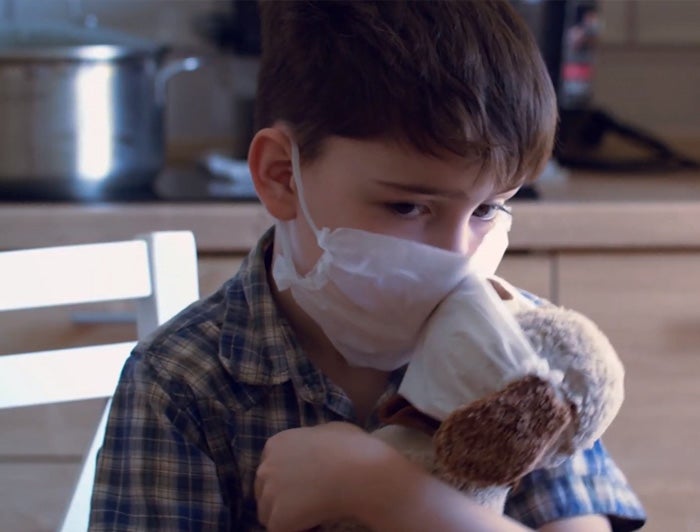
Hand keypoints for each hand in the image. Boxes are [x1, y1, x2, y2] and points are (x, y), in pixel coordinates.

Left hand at [254, 421, 396, 530]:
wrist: (359, 472)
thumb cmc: (351, 448)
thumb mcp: (330, 430)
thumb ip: (314, 437)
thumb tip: (319, 443)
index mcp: (276, 444)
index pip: (269, 468)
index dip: (285, 480)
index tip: (302, 486)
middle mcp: (266, 467)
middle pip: (263, 491)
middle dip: (281, 499)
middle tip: (307, 503)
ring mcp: (269, 494)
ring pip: (268, 514)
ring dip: (287, 516)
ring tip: (312, 514)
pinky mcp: (277, 519)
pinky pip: (279, 530)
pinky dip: (297, 529)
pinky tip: (315, 523)